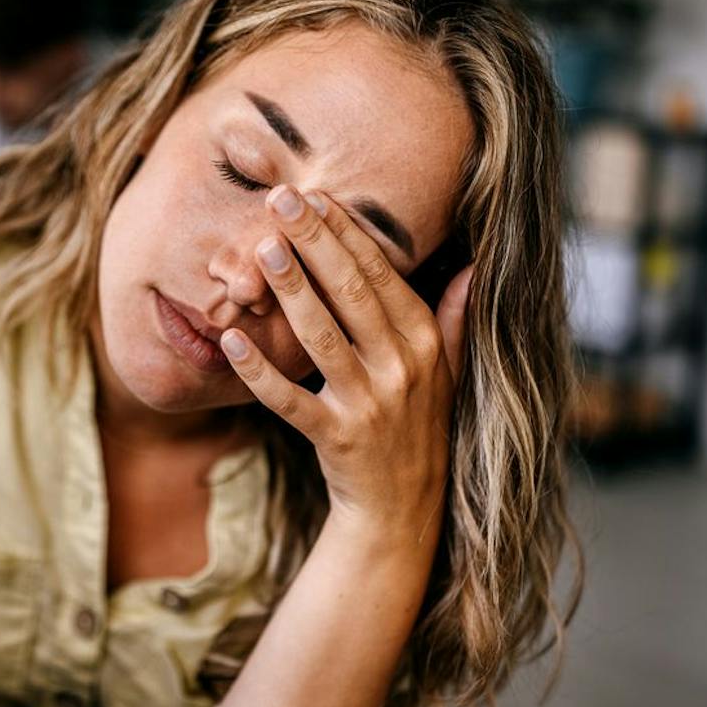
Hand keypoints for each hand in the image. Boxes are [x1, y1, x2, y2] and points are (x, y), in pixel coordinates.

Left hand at [219, 184, 471, 541]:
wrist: (403, 510)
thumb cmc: (419, 429)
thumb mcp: (448, 373)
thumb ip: (455, 319)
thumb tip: (475, 268)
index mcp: (425, 342)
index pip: (382, 276)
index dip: (348, 233)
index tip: (317, 196)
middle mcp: (402, 369)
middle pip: (351, 294)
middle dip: (315, 243)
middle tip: (281, 200)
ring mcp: (369, 405)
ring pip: (322, 337)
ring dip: (291, 291)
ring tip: (262, 248)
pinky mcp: (336, 438)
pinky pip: (290, 400)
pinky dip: (260, 371)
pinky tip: (230, 340)